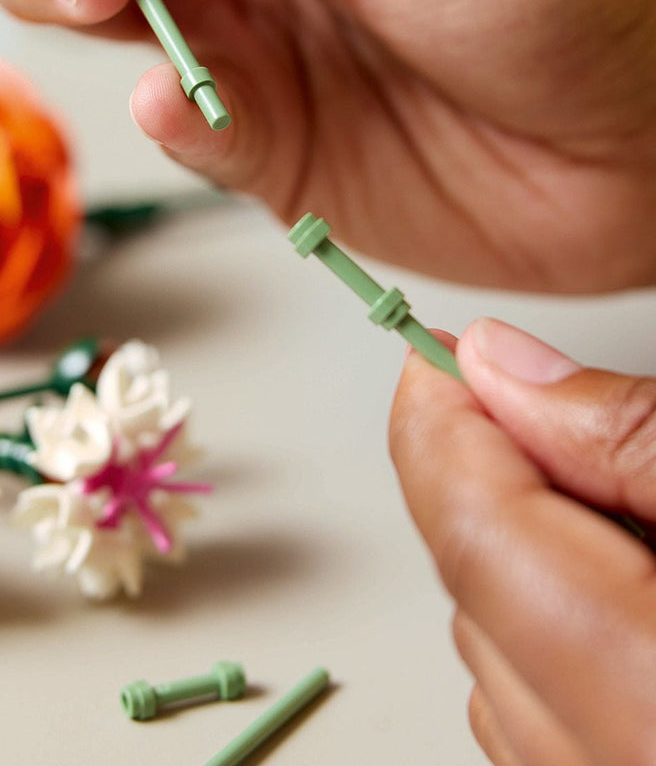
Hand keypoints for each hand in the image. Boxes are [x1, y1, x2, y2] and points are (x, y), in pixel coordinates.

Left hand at [390, 318, 655, 764]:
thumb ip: (626, 437)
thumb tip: (497, 365)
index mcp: (650, 699)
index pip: (478, 538)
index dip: (440, 428)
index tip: (438, 356)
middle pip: (478, 594)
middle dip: (489, 481)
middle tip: (543, 408)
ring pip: (495, 654)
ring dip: (524, 558)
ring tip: (616, 503)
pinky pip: (538, 716)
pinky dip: (555, 632)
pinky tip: (630, 587)